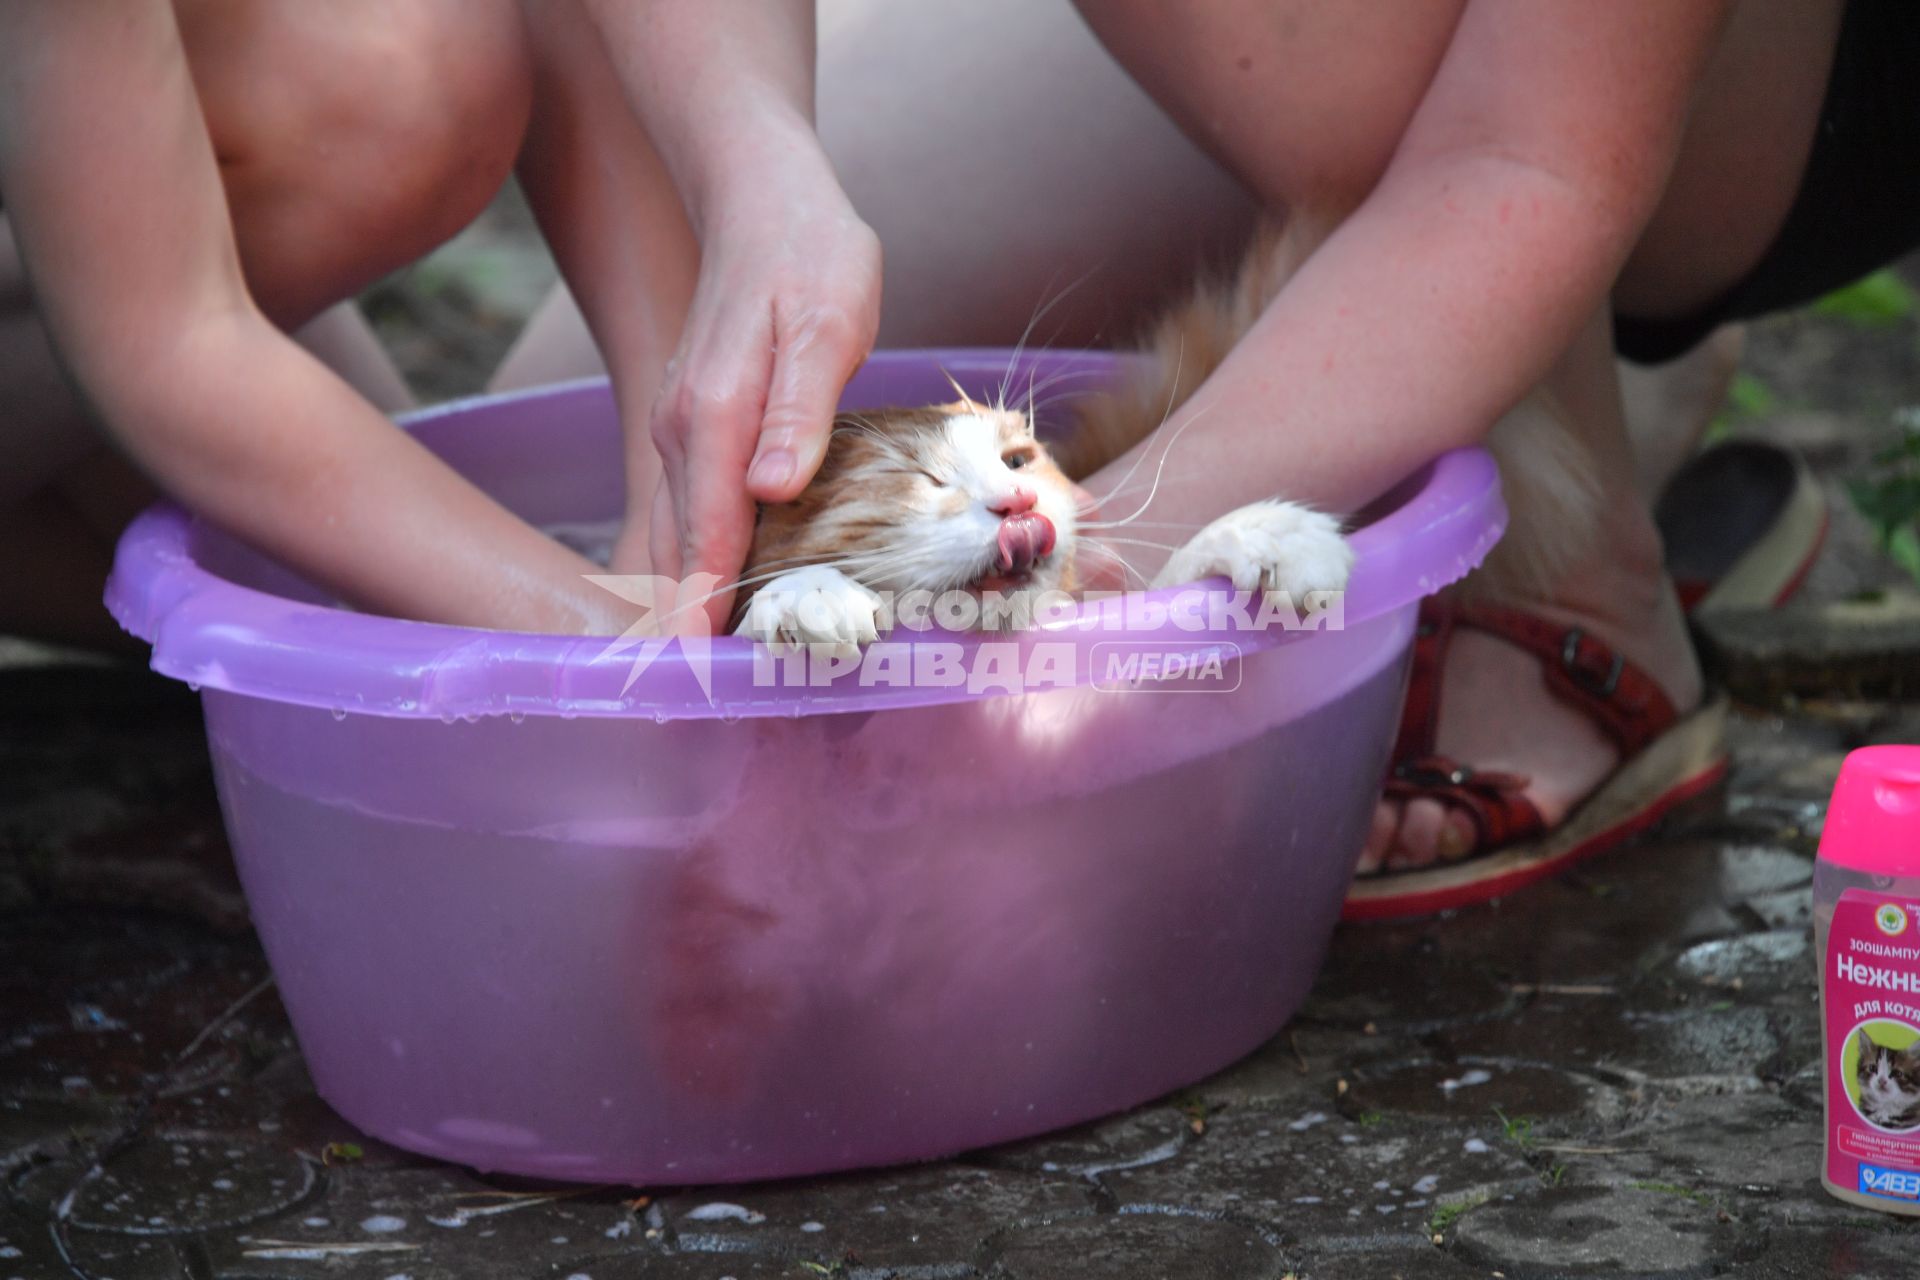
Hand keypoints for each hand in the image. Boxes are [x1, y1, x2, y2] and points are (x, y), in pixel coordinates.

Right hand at [647, 146, 880, 634]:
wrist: (763, 194)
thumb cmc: (811, 254)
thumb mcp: (826, 322)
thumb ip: (800, 409)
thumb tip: (772, 488)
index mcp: (716, 417)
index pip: (710, 538)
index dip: (706, 612)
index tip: (702, 681)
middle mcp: (683, 431)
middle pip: (681, 550)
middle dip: (685, 629)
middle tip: (701, 710)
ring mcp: (681, 428)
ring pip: (679, 534)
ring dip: (686, 603)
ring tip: (700, 680)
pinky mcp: (694, 424)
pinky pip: (690, 511)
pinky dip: (695, 562)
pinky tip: (712, 600)